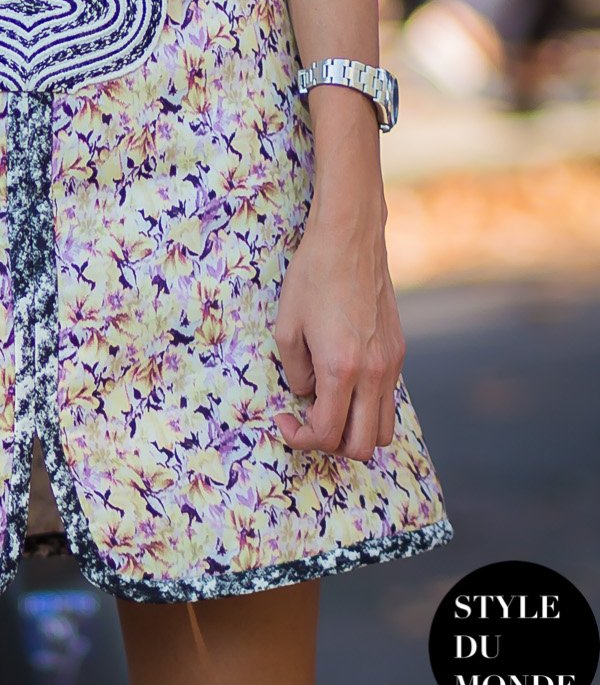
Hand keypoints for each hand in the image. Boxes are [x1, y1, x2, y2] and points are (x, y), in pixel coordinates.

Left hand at [271, 208, 405, 462]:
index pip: (328, 434)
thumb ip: (295, 373)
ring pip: (385, 430)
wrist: (350, 238)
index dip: (300, 437)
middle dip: (331, 445)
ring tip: (329, 406)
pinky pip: (389, 398)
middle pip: (363, 446)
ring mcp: (392, 364)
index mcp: (341, 369)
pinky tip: (345, 382)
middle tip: (308, 421)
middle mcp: (374, 373)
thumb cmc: (312, 276)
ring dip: (356, 430)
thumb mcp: (287, 326)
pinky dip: (368, 406)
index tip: (284, 418)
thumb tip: (308, 395)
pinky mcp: (400, 351)